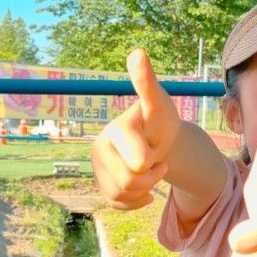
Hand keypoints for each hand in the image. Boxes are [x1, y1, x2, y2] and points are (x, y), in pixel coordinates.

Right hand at [91, 49, 179, 208]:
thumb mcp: (159, 103)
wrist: (157, 140)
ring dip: (145, 188)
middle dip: (150, 177)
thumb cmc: (159, 120)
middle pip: (129, 181)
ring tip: (151, 172)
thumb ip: (147, 83)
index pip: (137, 162)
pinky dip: (135, 201)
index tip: (158, 153)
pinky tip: (144, 189)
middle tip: (158, 163)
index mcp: (114, 131)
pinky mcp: (101, 185)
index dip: (152, 162)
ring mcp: (98, 168)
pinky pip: (117, 203)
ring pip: (122, 194)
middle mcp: (99, 148)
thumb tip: (137, 53)